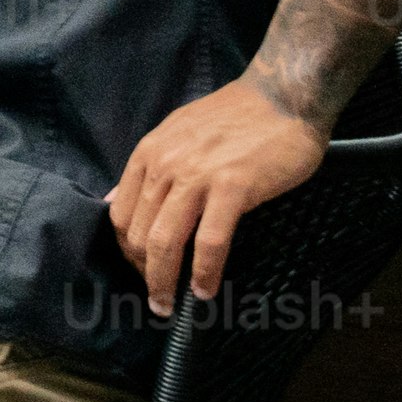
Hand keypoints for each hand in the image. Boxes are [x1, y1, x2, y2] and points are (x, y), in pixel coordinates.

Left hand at [107, 78, 326, 319]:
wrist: (283, 95)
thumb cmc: (236, 117)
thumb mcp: (177, 133)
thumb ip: (150, 167)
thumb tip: (117, 202)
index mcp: (150, 153)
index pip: (120, 215)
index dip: (126, 252)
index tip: (141, 271)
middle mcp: (165, 164)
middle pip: (138, 234)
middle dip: (142, 274)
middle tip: (156, 299)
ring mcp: (197, 176)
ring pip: (165, 241)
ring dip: (163, 281)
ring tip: (169, 305)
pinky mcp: (232, 187)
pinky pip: (209, 242)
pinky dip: (204, 272)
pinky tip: (205, 289)